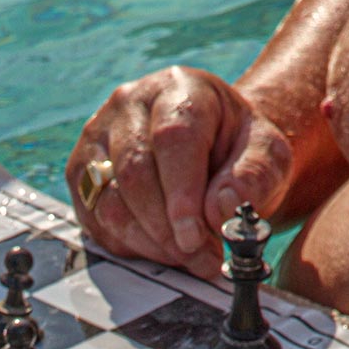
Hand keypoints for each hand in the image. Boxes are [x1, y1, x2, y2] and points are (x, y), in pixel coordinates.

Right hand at [67, 66, 293, 273]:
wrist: (211, 144)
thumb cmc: (238, 148)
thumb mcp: (267, 154)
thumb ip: (254, 177)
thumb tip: (220, 208)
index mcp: (179, 88)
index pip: (172, 140)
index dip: (182, 195)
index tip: (196, 238)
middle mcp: (128, 104)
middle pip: (134, 173)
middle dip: (167, 229)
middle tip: (200, 260)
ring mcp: (98, 137)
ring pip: (109, 202)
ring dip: (150, 242)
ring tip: (187, 258)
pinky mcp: (81, 172)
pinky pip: (95, 219)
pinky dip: (130, 245)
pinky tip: (162, 248)